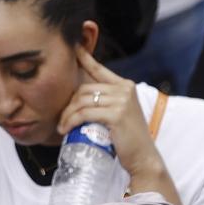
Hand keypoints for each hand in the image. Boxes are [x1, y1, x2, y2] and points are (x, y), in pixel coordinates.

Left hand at [56, 48, 169, 184]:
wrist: (142, 157)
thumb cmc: (126, 139)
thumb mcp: (116, 114)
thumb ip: (103, 103)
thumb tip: (78, 100)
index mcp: (124, 86)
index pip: (99, 68)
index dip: (84, 57)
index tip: (73, 47)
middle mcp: (124, 89)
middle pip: (84, 89)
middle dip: (68, 104)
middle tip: (61, 120)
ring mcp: (121, 100)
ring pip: (82, 101)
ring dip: (67, 115)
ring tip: (62, 127)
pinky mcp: (116, 114)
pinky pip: (85, 113)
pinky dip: (71, 121)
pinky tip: (65, 130)